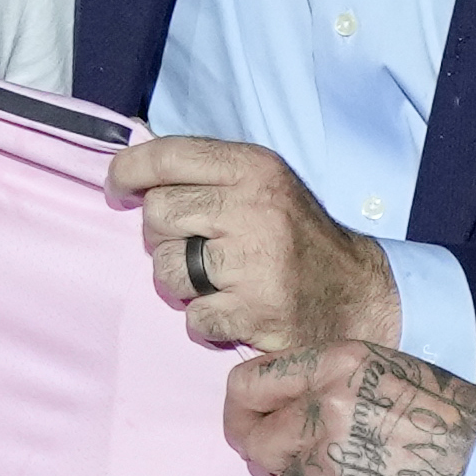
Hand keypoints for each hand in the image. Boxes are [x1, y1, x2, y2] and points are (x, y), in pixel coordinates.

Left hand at [109, 135, 400, 356]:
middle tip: (192, 247)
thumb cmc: (294, 237)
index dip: (127, 172)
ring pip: (164, 269)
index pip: (165, 155)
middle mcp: (253, 208)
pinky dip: (206, 319)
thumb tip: (128, 163)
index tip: (118, 189)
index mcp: (253, 168)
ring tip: (213, 281)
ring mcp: (255, 261)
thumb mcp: (261, 184)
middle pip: (156, 214)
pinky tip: (232, 309)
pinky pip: (192, 316)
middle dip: (161, 236)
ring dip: (179, 282)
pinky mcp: (256, 311)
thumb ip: (204, 173)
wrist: (356, 294)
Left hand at [226, 338, 475, 475]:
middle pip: (256, 447)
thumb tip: (301, 407)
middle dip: (277, 468)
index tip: (251, 433)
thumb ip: (342, 384)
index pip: (247, 383)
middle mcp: (326, 409)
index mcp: (338, 364)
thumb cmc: (464, 419)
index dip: (241, 415)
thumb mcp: (397, 374)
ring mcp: (333, 466)